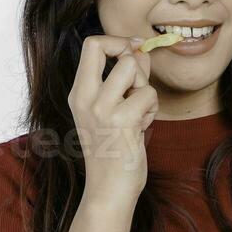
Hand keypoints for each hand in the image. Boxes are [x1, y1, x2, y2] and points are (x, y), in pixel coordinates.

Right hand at [66, 34, 158, 205]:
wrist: (108, 190)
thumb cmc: (113, 151)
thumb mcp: (112, 110)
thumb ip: (126, 78)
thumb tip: (141, 50)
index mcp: (79, 93)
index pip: (91, 45)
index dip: (117, 41)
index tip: (132, 51)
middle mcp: (85, 98)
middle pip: (107, 47)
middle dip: (131, 57)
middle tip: (137, 82)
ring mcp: (101, 109)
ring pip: (132, 68)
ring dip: (144, 86)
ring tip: (140, 109)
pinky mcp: (121, 120)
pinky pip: (148, 94)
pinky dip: (152, 108)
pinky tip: (143, 126)